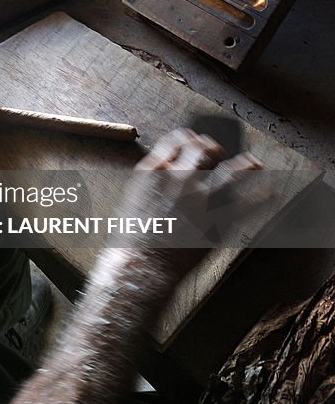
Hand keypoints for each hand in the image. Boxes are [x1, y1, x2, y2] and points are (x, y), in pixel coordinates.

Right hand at [114, 128, 261, 278]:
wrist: (142, 266)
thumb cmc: (135, 236)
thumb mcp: (134, 196)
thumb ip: (153, 176)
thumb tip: (170, 165)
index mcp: (155, 171)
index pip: (176, 140)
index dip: (188, 137)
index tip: (193, 139)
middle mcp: (180, 180)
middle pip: (202, 150)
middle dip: (212, 146)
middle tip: (218, 150)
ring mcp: (201, 200)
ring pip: (231, 171)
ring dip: (245, 164)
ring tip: (253, 163)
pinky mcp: (218, 222)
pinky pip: (248, 205)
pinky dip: (262, 197)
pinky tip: (268, 192)